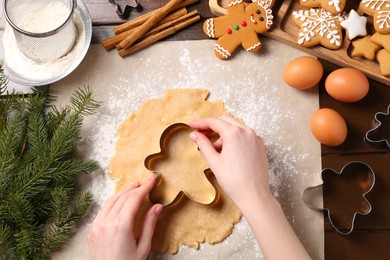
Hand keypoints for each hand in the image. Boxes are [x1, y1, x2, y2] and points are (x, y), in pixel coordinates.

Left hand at [87, 175, 162, 259]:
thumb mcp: (143, 247)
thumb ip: (149, 224)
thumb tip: (157, 206)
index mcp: (120, 226)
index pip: (134, 199)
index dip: (144, 188)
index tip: (152, 180)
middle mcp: (106, 223)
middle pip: (122, 198)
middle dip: (135, 188)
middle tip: (145, 183)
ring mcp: (97, 226)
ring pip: (111, 201)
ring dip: (123, 193)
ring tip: (134, 188)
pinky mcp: (92, 231)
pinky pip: (103, 210)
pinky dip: (113, 202)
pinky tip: (120, 201)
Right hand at [190, 116, 309, 258]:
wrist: (254, 195)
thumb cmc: (234, 181)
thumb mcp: (214, 161)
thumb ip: (203, 144)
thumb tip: (194, 134)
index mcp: (234, 133)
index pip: (214, 122)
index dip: (200, 123)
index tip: (191, 126)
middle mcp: (247, 131)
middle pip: (225, 120)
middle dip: (212, 125)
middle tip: (200, 133)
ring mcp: (255, 137)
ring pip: (235, 127)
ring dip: (223, 133)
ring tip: (214, 148)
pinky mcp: (260, 145)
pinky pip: (244, 135)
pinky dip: (234, 138)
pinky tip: (227, 150)